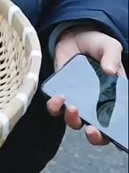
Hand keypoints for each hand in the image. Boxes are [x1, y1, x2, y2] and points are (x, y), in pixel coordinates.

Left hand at [47, 27, 125, 146]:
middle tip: (92, 129)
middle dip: (95, 136)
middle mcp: (96, 104)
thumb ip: (112, 57)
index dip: (115, 132)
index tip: (113, 134)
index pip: (117, 121)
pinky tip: (58, 97)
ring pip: (75, 122)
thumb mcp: (110, 47)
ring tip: (73, 107)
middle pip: (97, 131)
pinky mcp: (61, 94)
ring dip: (73, 120)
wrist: (75, 36)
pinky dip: (55, 107)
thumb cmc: (97, 45)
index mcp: (114, 97)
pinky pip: (56, 108)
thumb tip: (111, 71)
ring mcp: (78, 101)